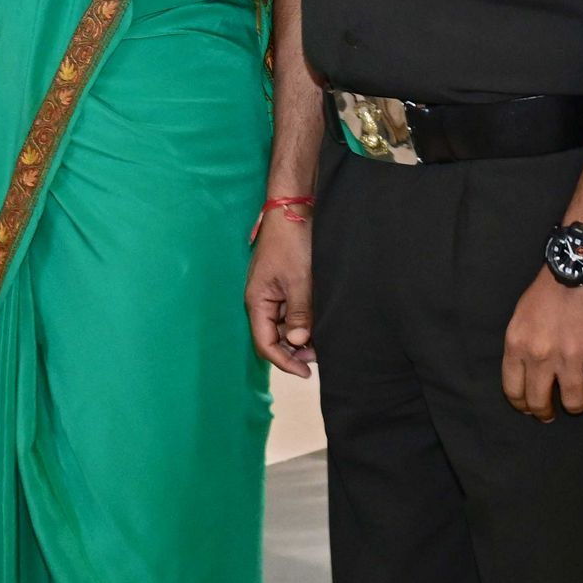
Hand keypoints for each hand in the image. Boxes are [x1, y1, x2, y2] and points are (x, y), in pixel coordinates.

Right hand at [247, 206, 315, 377]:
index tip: (306, 372)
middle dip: (295, 350)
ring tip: (324, 338)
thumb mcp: (299, 280)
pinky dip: (304, 320)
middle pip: (274, 338)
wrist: (294, 209)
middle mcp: (261, 301)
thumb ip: (299, 313)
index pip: (265, 344)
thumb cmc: (292, 242)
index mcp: (257, 302)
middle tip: (321, 354)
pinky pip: (291, 311)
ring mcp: (272, 293)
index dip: (284, 362)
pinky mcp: (284, 285)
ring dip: (302, 335)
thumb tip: (299, 342)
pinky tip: (320, 321)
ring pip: (284, 326)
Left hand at [501, 268, 582, 419]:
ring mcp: (572, 356)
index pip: (513, 390)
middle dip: (545, 412)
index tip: (529, 408)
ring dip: (576, 403)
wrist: (582, 264)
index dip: (522, 404)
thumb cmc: (552, 287)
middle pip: (539, 402)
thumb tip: (528, 372)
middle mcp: (542, 355)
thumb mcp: (522, 314)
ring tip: (578, 398)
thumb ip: (523, 345)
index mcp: (518, 344)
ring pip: (574, 402)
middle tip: (552, 412)